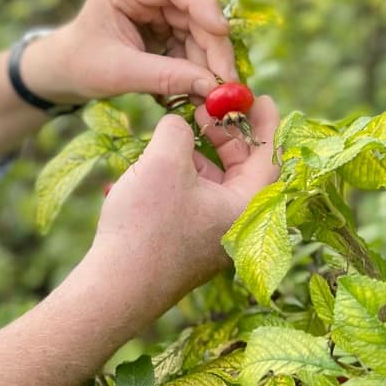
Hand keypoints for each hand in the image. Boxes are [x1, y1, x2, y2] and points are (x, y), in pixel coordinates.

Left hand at [20, 0, 236, 105]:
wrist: (63, 73)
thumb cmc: (79, 65)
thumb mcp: (117, 73)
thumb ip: (163, 76)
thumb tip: (211, 87)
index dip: (203, 3)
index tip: (221, 33)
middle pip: (194, 9)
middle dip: (212, 46)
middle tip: (226, 83)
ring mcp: (157, 9)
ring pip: (199, 29)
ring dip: (207, 62)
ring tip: (210, 96)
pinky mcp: (164, 28)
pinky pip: (192, 44)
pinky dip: (196, 68)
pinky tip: (197, 91)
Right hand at [82, 94, 280, 325]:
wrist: (116, 288)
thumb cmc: (147, 225)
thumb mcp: (164, 161)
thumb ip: (178, 130)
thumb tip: (179, 126)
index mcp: (246, 207)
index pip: (269, 157)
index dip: (264, 123)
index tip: (257, 97)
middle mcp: (236, 226)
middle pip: (244, 171)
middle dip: (227, 136)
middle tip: (210, 108)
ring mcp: (211, 239)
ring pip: (216, 185)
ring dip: (201, 154)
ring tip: (179, 131)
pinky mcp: (187, 246)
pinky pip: (196, 201)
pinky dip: (184, 176)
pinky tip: (157, 164)